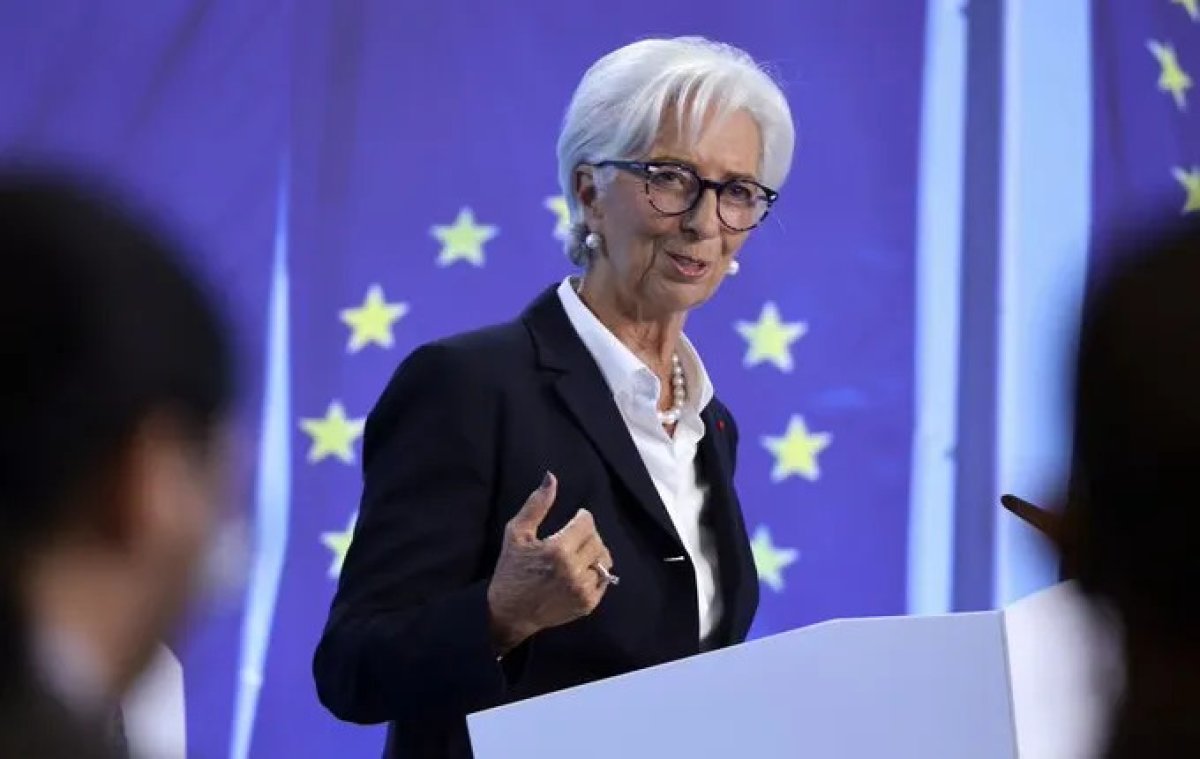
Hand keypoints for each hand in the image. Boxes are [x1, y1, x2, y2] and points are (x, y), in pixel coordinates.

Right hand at [486, 472, 614, 653]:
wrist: (510, 613)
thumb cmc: (511, 570)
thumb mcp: (516, 534)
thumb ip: (537, 505)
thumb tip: (551, 477)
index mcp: (557, 550)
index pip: (587, 523)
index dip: (581, 518)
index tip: (574, 520)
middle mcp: (574, 571)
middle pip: (597, 539)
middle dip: (587, 535)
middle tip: (572, 539)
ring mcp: (583, 589)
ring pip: (604, 558)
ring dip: (593, 552)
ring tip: (577, 554)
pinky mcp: (588, 603)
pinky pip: (604, 578)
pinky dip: (595, 571)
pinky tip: (578, 572)